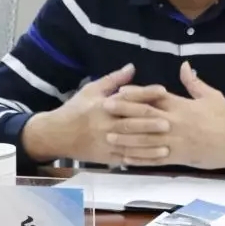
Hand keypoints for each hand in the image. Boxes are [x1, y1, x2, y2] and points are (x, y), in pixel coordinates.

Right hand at [22, 64, 168, 164]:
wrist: (55, 135)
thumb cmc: (75, 109)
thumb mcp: (91, 90)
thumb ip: (113, 80)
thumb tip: (132, 66)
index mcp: (102, 106)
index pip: (128, 98)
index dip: (146, 94)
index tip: (163, 90)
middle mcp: (104, 124)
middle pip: (130, 123)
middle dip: (150, 123)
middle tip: (169, 122)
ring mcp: (105, 142)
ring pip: (129, 144)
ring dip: (149, 145)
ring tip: (167, 143)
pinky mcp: (105, 156)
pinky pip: (126, 158)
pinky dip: (141, 158)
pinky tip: (155, 157)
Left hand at [106, 61, 224, 169]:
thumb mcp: (212, 96)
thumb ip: (194, 83)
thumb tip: (184, 65)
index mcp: (182, 106)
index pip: (155, 97)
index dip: (136, 94)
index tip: (120, 91)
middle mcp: (175, 123)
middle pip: (145, 116)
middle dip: (124, 112)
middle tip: (105, 109)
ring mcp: (176, 141)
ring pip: (146, 139)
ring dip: (126, 138)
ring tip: (109, 136)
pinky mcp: (179, 157)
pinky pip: (155, 159)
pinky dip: (139, 159)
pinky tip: (125, 159)